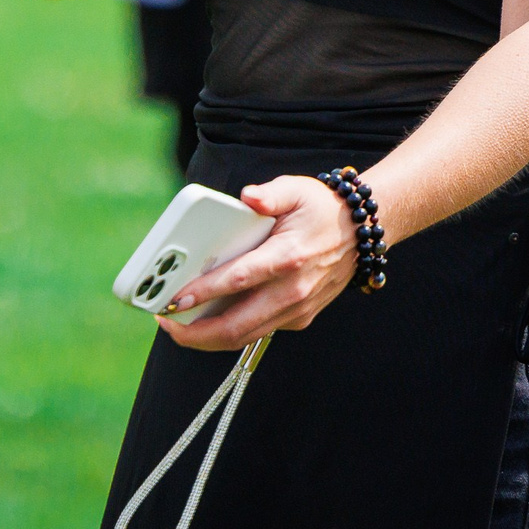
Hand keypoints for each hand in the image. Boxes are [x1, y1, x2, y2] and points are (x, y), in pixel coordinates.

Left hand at [157, 175, 356, 351]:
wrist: (362, 234)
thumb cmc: (322, 210)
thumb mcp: (296, 189)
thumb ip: (269, 194)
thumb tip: (247, 197)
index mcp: (287, 257)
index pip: (239, 280)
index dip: (204, 292)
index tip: (174, 299)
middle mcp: (292, 290)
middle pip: (236, 325)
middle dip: (195, 332)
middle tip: (166, 323)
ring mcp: (296, 309)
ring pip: (245, 336)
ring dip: (208, 338)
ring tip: (179, 327)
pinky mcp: (299, 318)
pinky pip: (259, 330)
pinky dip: (231, 331)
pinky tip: (209, 319)